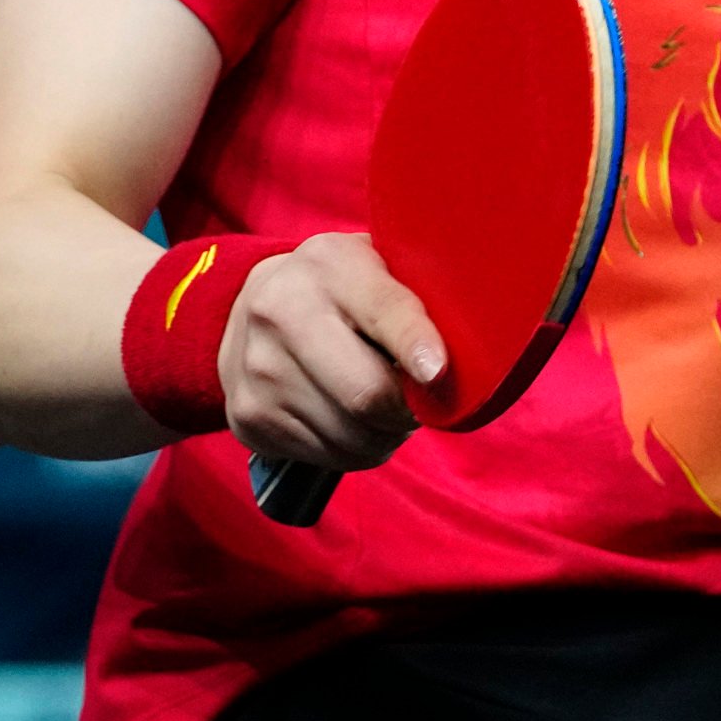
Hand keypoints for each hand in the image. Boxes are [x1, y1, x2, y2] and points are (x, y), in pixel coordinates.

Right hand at [223, 232, 444, 477]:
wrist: (245, 311)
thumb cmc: (338, 291)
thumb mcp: (376, 267)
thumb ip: (419, 298)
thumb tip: (475, 356)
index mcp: (327, 264)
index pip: (383, 310)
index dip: (415, 345)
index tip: (437, 373)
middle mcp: (280, 310)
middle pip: (367, 394)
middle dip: (408, 409)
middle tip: (418, 400)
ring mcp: (258, 368)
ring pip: (355, 437)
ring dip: (385, 433)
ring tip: (379, 404)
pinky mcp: (250, 416)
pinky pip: (331, 456)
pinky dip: (356, 447)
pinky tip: (346, 417)